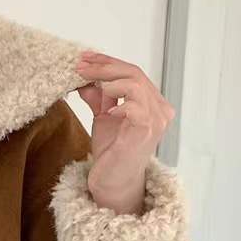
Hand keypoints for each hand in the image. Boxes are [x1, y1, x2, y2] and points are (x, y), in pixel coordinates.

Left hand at [74, 51, 175, 213]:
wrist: (113, 181)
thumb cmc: (112, 151)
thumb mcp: (103, 117)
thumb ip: (99, 97)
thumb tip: (84, 78)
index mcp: (152, 103)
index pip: (132, 72)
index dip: (108, 62)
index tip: (85, 59)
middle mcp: (160, 109)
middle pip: (134, 73)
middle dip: (103, 66)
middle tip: (80, 66)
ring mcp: (157, 120)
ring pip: (135, 83)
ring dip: (107, 79)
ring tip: (88, 82)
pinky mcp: (147, 131)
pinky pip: (134, 105)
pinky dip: (117, 102)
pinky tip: (105, 110)